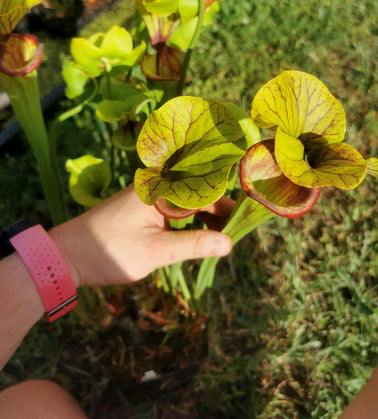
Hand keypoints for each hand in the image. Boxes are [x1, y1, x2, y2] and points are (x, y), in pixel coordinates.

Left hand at [50, 184, 233, 287]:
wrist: (67, 255)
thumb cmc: (110, 251)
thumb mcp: (156, 252)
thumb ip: (194, 245)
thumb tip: (229, 244)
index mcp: (159, 189)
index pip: (205, 191)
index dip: (228, 206)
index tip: (247, 220)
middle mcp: (155, 186)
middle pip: (197, 193)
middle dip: (219, 213)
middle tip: (236, 235)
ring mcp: (147, 196)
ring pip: (186, 201)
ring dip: (205, 218)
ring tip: (221, 239)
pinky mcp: (141, 207)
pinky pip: (173, 208)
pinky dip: (189, 221)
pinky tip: (198, 237)